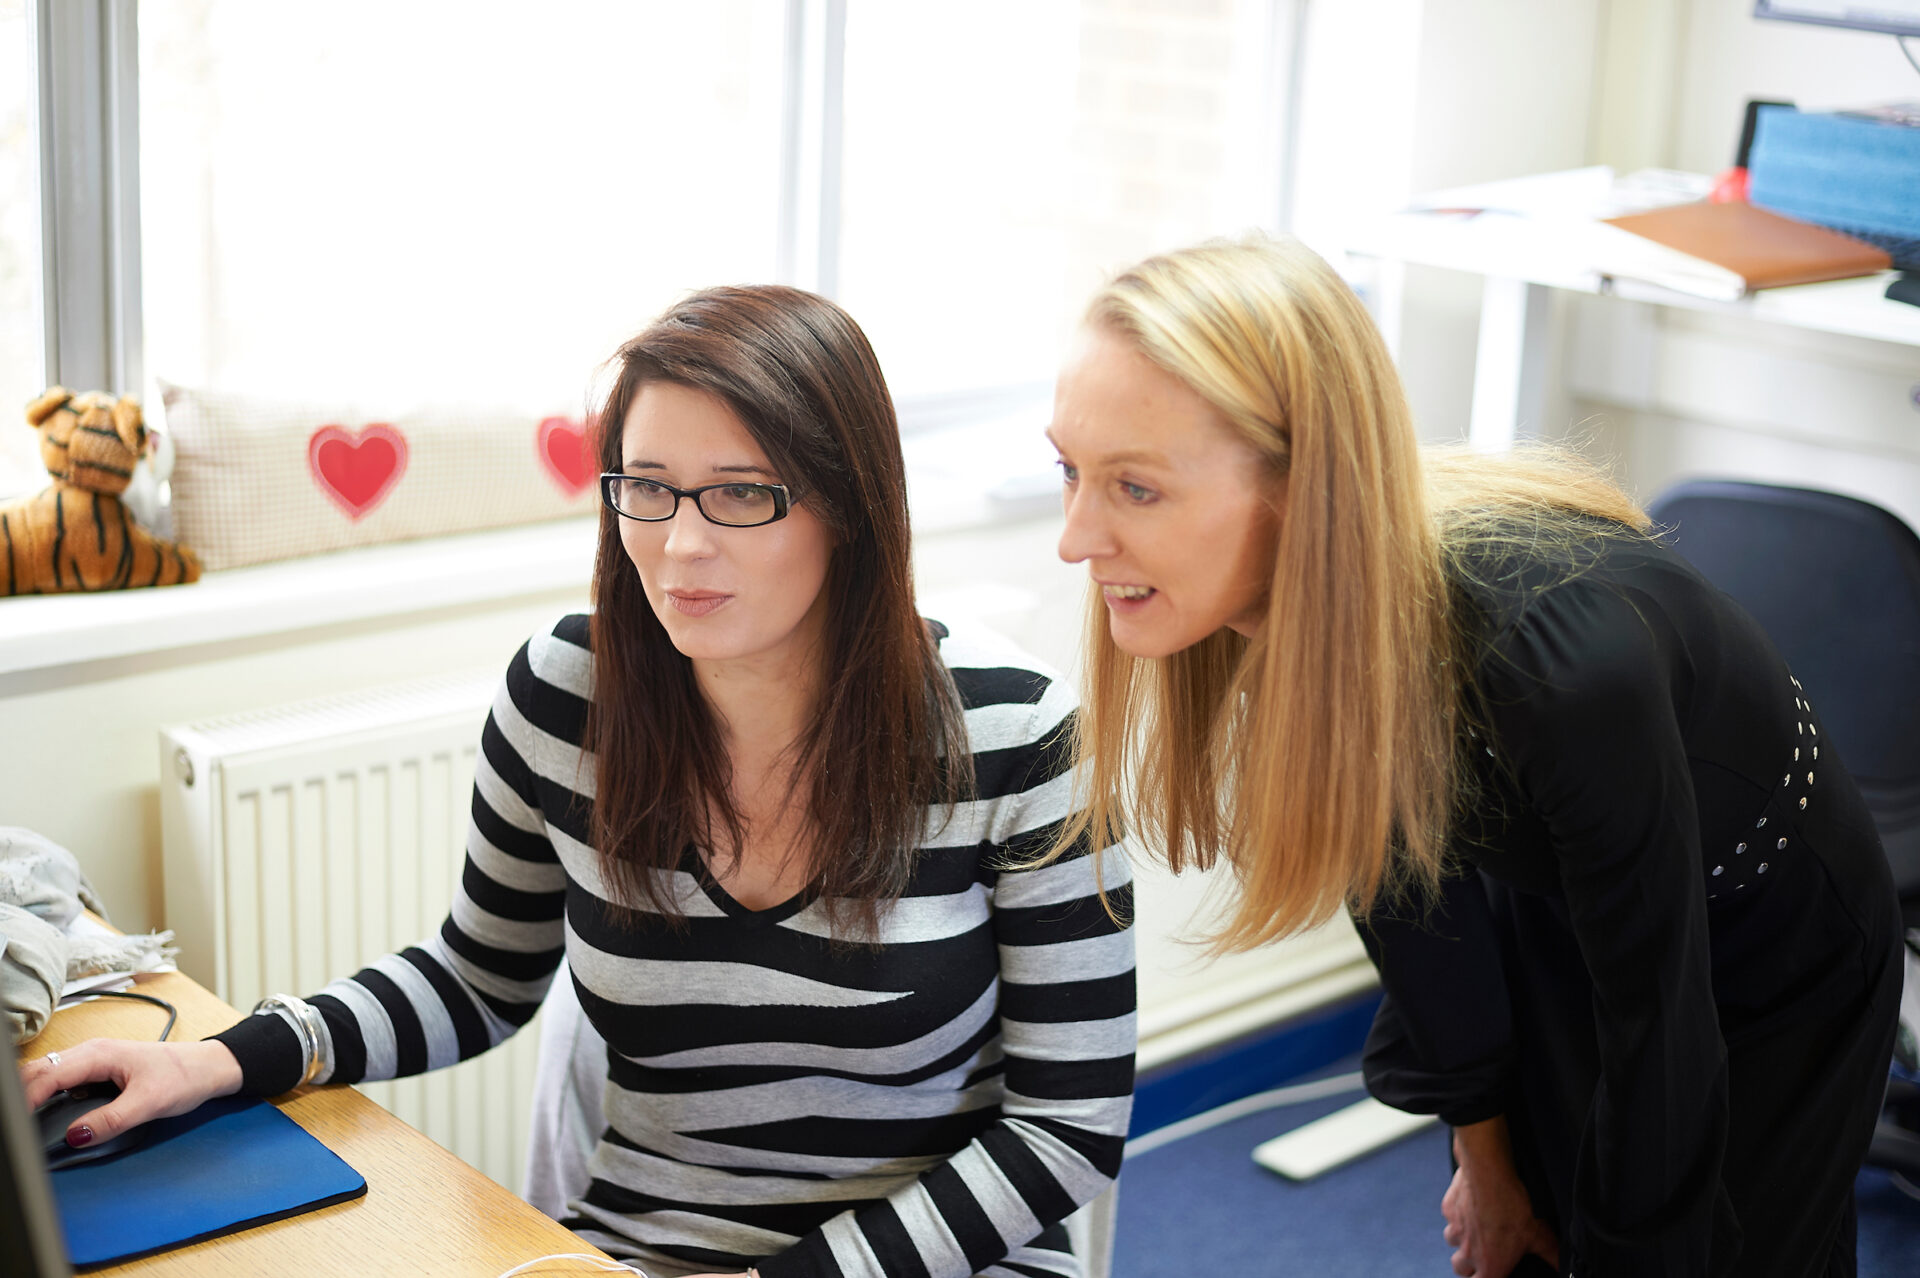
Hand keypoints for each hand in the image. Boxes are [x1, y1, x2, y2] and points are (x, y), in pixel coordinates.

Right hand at [18, 1037, 243, 1150]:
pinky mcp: (99, 1071)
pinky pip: (63, 1080)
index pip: (47, 1075)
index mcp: (99, 1054)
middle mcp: (92, 1053)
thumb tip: (77, 1135)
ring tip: (25, 1119)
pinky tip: (45, 1111)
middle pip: (40, 1070)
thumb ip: (111, 1120)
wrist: (209, 1067)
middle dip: (21, 1094)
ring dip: (32, 1093)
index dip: (26, 1099)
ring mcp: (94, 1061)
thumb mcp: (149, 1103)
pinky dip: (47, 1094)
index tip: (19, 1125)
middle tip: (17, 1126)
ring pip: (49, 1074)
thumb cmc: (185, 1075)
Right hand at [1443, 1117, 1559, 1277]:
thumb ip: (1551, 1254)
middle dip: (1469, 1265)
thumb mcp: (1540, 1234)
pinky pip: (1451, 1217)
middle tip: (1484, 1253)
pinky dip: (1459, 1214)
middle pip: (1460, 1269)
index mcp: (1489, 1265)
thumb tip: (1563, 1266)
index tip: (1490, 1273)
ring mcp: (1455, 1229)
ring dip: (1462, 1239)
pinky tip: (1474, 1204)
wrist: (1489, 1173)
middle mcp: (1468, 1252)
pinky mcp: (1448, 1209)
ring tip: (1479, 1227)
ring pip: (1452, 1241)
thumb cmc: (1513, 1206)